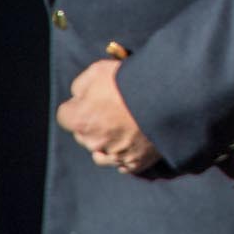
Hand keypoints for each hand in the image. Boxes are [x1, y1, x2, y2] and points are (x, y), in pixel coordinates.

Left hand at [56, 58, 159, 172]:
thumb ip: (80, 85)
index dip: (78, 105)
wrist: (168, 98)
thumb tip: (77, 95)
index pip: (65, 116)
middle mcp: (94, 142)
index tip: (91, 98)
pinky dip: (126, 155)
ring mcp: (115, 155)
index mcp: (80, 120)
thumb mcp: (99, 70)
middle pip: (83, 135)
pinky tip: (134, 142)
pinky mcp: (136, 163)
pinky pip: (123, 164)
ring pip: (101, 153)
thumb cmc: (132, 82)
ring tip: (123, 127)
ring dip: (107, 142)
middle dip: (93, 124)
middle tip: (112, 109)